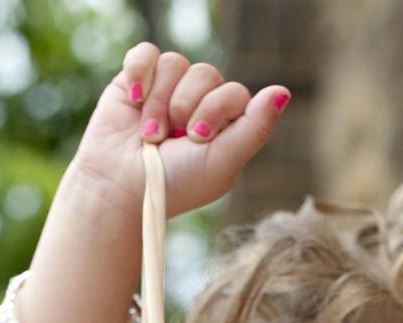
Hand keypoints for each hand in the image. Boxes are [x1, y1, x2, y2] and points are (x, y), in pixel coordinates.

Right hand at [68, 41, 290, 217]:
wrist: (120, 189)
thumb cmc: (175, 184)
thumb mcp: (222, 162)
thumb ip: (255, 128)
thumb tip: (283, 91)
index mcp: (225, 122)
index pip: (234, 92)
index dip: (215, 111)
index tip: (196, 140)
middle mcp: (199, 101)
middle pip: (207, 74)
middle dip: (185, 108)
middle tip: (171, 139)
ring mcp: (167, 89)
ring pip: (176, 64)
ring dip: (159, 103)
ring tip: (148, 135)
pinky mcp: (135, 81)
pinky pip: (146, 54)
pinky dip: (139, 74)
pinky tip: (133, 101)